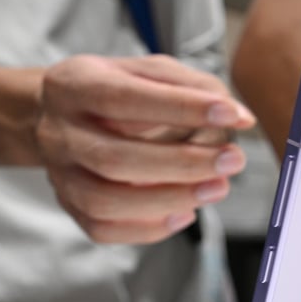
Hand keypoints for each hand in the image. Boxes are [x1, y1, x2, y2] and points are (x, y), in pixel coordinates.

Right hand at [36, 55, 255, 243]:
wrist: (67, 115)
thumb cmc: (121, 90)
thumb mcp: (152, 72)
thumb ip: (198, 88)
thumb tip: (242, 118)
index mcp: (74, 85)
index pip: (124, 98)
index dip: (181, 108)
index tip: (229, 114)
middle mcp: (59, 132)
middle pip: (114, 159)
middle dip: (183, 164)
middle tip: (233, 160)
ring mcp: (59, 174)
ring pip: (106, 202)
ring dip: (170, 199)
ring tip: (217, 188)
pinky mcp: (70, 206)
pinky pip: (104, 229)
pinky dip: (150, 228)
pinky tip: (186, 213)